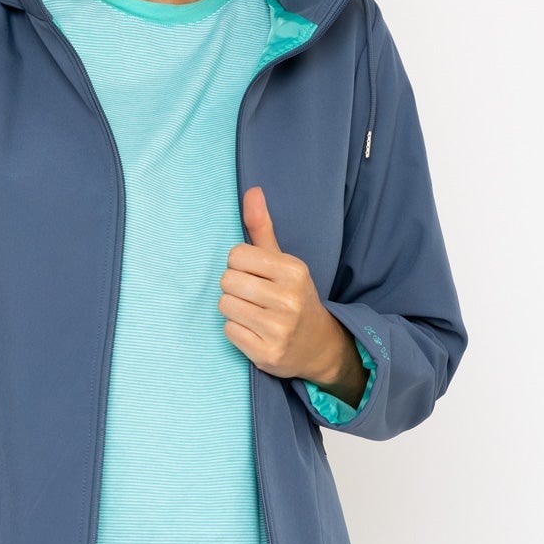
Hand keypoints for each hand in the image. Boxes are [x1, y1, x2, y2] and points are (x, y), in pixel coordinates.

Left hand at [218, 186, 343, 382]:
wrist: (318, 345)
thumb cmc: (293, 297)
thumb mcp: (283, 262)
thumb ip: (263, 228)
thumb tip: (252, 190)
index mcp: (293, 270)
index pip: (236, 255)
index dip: (239, 265)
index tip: (255, 275)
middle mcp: (289, 299)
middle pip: (227, 281)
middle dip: (234, 288)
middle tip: (253, 297)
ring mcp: (279, 328)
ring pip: (225, 305)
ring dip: (233, 310)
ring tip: (253, 314)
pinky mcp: (267, 353)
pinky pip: (229, 331)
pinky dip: (236, 331)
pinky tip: (254, 332)